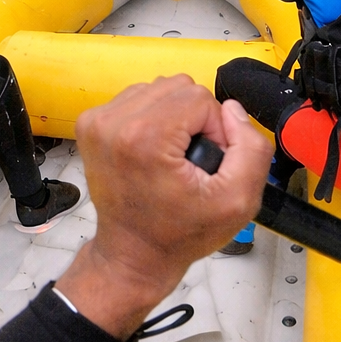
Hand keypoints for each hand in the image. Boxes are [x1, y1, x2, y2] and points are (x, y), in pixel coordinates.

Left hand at [55, 76, 270, 338]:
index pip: (200, 97)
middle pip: (178, 86)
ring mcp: (96, 121)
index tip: (203, 164)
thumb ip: (251, 148)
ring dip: (173, 117)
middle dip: (194, 119)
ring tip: (170, 157)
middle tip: (188, 161)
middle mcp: (113, 122)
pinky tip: (152, 151)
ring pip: (158, 88)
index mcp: (144, 137)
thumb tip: (231, 110)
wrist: (133, 255)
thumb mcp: (238, 201)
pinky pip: (137, 98)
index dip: (215, 129)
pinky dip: (151, 118)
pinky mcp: (89, 123)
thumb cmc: (179, 235)